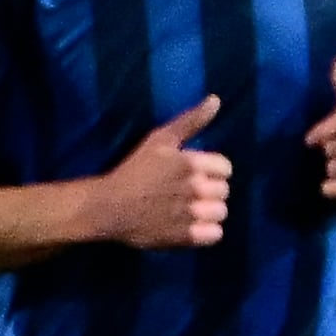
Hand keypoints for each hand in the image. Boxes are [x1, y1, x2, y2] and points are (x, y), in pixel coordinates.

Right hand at [91, 94, 231, 248]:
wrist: (109, 206)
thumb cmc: (133, 170)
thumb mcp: (159, 139)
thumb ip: (191, 120)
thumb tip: (216, 99)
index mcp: (191, 162)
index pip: (226, 168)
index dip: (212, 171)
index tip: (193, 174)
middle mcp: (195, 187)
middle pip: (224, 191)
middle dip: (209, 191)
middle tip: (187, 192)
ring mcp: (192, 213)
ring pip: (221, 212)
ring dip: (208, 212)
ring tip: (189, 210)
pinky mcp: (188, 237)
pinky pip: (216, 234)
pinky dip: (206, 232)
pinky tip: (190, 226)